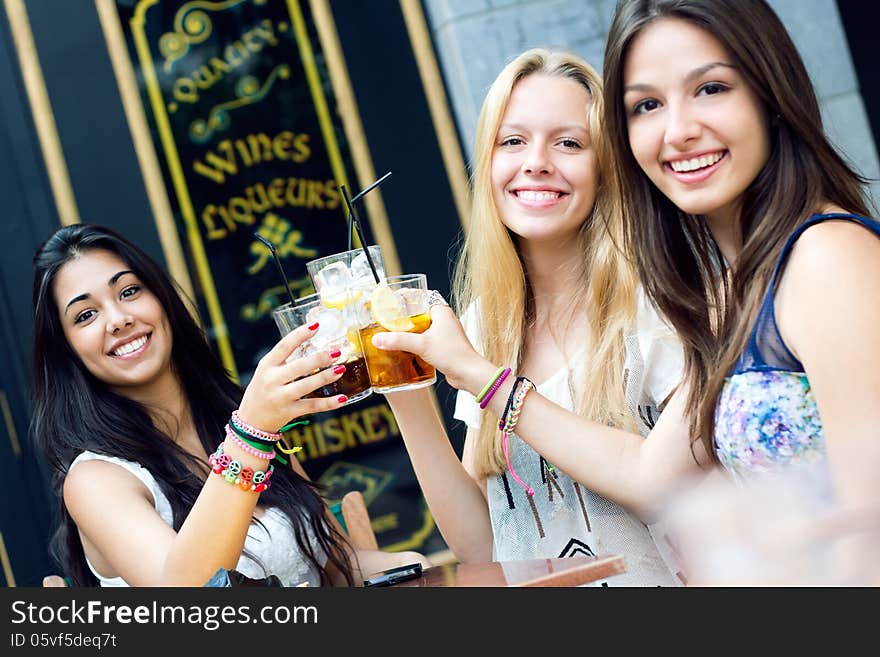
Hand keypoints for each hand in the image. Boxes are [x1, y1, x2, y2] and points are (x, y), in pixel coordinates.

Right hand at [238, 323, 347, 431]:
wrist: (251, 420)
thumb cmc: (264, 388)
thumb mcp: (267, 370)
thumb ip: (285, 358)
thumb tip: (313, 340)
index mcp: (267, 365)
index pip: (284, 346)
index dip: (300, 334)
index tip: (316, 325)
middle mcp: (272, 380)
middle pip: (298, 367)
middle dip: (318, 359)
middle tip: (336, 352)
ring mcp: (280, 397)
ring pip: (305, 386)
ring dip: (325, 377)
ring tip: (341, 369)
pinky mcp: (289, 412)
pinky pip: (312, 406)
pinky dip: (329, 403)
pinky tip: (343, 398)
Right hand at [369, 305, 490, 392]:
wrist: (469, 374)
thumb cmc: (454, 355)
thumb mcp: (422, 345)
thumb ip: (398, 340)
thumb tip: (378, 339)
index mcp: (441, 312)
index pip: (420, 299)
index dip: (405, 300)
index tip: (391, 302)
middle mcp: (444, 321)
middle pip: (418, 315)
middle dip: (403, 319)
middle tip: (387, 321)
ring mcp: (444, 334)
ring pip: (421, 329)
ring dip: (409, 333)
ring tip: (392, 335)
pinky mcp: (443, 347)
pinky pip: (425, 341)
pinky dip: (415, 344)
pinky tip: (404, 349)